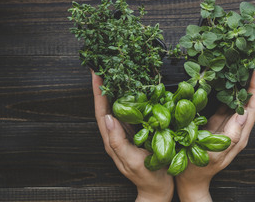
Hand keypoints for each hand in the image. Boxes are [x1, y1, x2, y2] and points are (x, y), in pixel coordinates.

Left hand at [91, 70, 173, 201]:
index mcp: (112, 140)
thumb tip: (108, 117)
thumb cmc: (147, 176)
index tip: (96, 73)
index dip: (98, 92)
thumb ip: (117, 141)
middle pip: (107, 105)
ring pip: (119, 106)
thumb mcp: (131, 161)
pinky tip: (136, 89)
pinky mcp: (138, 131)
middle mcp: (117, 133)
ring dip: (116, 89)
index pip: (101, 111)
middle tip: (104, 66)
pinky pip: (133, 111)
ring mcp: (128, 132)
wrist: (158, 188)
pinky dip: (132, 98)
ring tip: (116, 71)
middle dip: (104, 85)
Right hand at [175, 71, 254, 201]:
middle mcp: (236, 128)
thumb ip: (231, 135)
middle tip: (245, 64)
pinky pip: (223, 106)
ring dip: (237, 86)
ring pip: (236, 102)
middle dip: (248, 83)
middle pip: (247, 102)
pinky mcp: (216, 124)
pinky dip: (224, 93)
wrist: (191, 179)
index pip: (252, 108)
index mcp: (239, 135)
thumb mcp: (216, 153)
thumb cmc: (200, 168)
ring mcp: (226, 125)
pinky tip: (221, 82)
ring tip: (235, 68)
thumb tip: (243, 113)